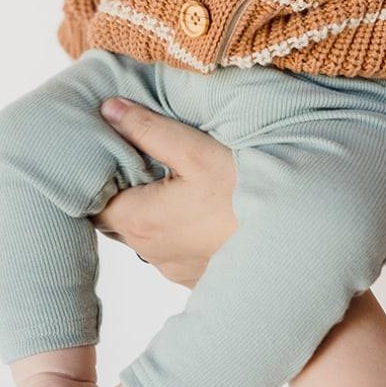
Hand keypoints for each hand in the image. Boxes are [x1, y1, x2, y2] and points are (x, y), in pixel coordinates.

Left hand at [92, 98, 237, 287]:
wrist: (292, 238)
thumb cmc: (244, 194)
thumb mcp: (195, 150)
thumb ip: (147, 129)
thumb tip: (109, 110)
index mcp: (140, 219)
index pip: (92, 201)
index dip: (96, 176)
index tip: (112, 153)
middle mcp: (150, 251)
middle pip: (118, 218)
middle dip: (125, 190)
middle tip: (145, 160)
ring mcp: (173, 268)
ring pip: (146, 235)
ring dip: (153, 210)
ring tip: (176, 183)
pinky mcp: (195, 276)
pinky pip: (172, 250)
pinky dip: (177, 229)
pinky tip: (200, 209)